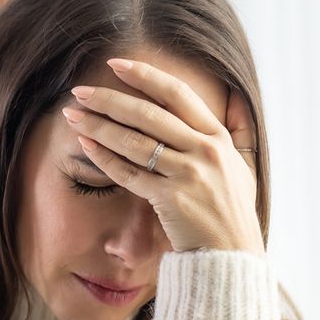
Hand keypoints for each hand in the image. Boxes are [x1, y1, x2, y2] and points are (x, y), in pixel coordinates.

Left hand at [61, 57, 263, 254]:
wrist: (231, 256)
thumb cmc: (233, 211)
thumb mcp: (246, 166)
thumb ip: (241, 130)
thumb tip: (237, 97)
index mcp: (218, 137)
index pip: (178, 94)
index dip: (145, 76)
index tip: (116, 64)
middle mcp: (205, 151)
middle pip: (149, 114)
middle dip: (110, 99)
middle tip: (80, 91)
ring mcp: (188, 175)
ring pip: (133, 141)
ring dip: (98, 125)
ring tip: (73, 115)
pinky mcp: (170, 199)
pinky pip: (129, 173)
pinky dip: (105, 158)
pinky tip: (85, 145)